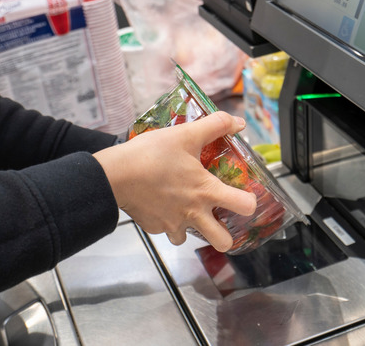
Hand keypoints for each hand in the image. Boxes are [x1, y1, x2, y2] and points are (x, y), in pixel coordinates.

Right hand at [94, 111, 256, 250]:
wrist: (113, 176)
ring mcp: (173, 224)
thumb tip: (237, 122)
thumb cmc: (150, 156)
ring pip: (190, 238)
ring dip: (190, 228)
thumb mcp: (186, 134)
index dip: (251, 203)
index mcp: (206, 192)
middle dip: (225, 236)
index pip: (245, 207)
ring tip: (184, 209)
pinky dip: (166, 221)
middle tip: (220, 221)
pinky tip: (161, 204)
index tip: (246, 198)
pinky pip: (166, 231)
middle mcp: (194, 213)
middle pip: (223, 243)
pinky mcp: (154, 228)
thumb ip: (215, 125)